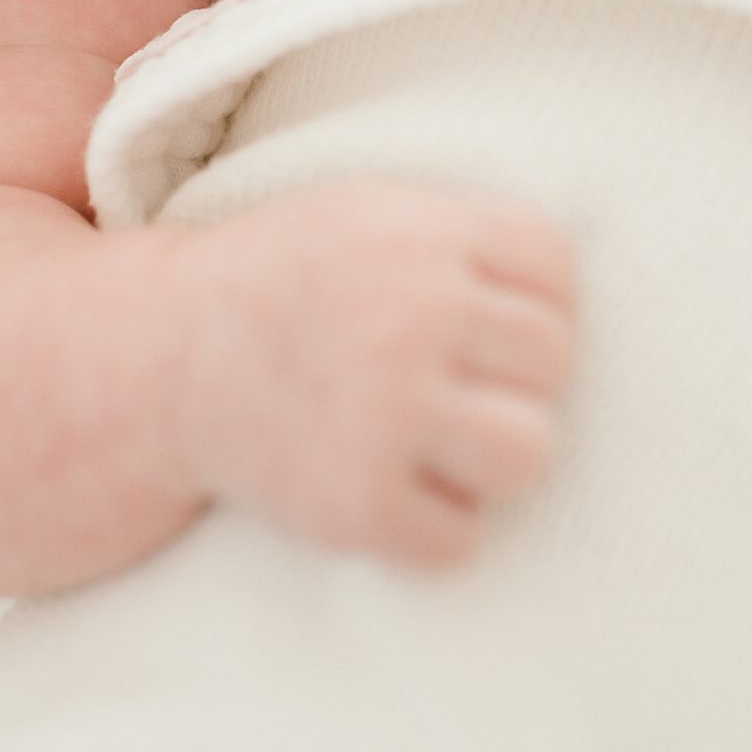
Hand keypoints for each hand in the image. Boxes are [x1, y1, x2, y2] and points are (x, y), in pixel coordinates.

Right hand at [169, 182, 575, 567]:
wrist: (164, 356)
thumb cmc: (295, 280)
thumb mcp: (374, 211)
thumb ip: (467, 235)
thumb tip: (587, 287)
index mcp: (417, 233)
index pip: (554, 266)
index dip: (533, 298)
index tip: (483, 318)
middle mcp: (407, 315)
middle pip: (554, 359)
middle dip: (513, 377)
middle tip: (455, 382)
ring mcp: (379, 412)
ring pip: (529, 452)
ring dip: (494, 458)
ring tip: (444, 443)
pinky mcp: (353, 504)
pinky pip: (462, 539)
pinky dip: (433, 530)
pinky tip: (393, 492)